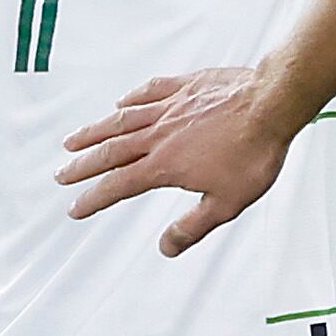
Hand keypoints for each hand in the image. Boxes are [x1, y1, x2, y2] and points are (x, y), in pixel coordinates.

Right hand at [59, 65, 289, 254]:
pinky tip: (122, 102)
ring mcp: (170, 107)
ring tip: (74, 139)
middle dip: (82, 165)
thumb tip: (167, 248)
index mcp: (164, 165)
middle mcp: (159, 134)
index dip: (93, 198)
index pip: (118, 185)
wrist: (272, 104)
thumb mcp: (227, 203)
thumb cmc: (254, 152)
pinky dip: (131, 99)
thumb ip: (193, 226)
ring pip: (122, 119)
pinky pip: (149, 92)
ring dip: (94, 131)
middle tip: (62, 174)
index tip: (75, 208)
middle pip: (110, 151)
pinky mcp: (185, 87)